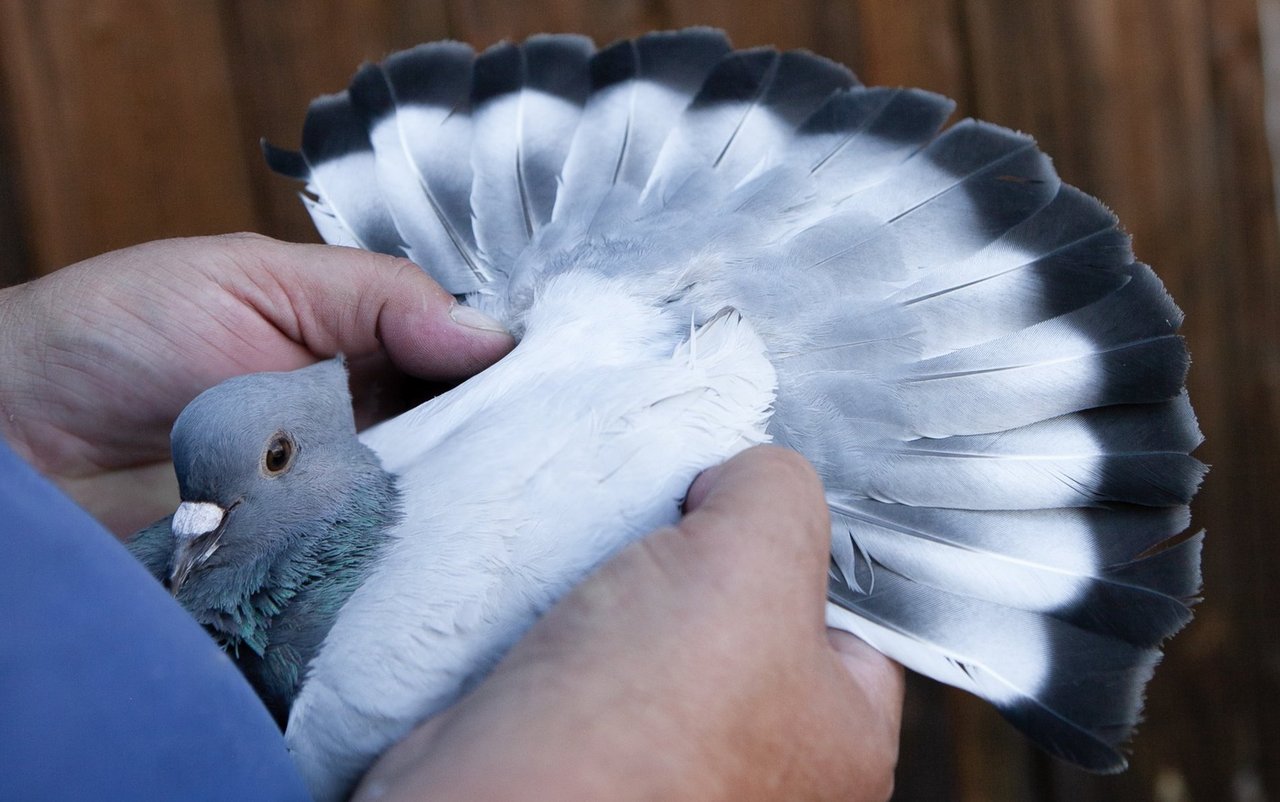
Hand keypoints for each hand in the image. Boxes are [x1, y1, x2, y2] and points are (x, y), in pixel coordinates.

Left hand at [0, 234, 512, 534]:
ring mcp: (337, 502)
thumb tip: (494, 334)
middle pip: (468, 440)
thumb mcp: (254, 279)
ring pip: (433, 508)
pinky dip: (405, 562)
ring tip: (518, 504)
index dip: (517, 371)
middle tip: (557, 450)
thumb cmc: (118, 333)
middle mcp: (365, 429)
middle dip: (507, 444)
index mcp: (364, 349)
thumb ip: (376, 298)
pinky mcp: (305, 565)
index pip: (470, 362)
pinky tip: (446, 553)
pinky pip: (376, 567)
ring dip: (464, 504)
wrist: (13, 438)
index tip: (569, 383)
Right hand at [358, 446, 904, 800]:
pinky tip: (554, 602)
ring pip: (657, 634)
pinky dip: (567, 623)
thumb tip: (746, 479)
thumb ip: (779, 491)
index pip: (854, 614)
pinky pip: (587, 666)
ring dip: (624, 586)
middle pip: (746, 615)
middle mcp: (764, 769)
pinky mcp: (582, 759)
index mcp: (842, 741)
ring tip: (603, 561)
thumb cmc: (644, 724)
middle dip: (700, 559)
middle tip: (668, 526)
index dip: (805, 542)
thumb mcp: (756, 553)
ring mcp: (668, 768)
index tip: (752, 502)